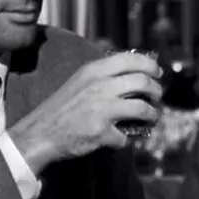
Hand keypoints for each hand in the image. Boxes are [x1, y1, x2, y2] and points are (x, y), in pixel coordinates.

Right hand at [8, 52, 162, 173]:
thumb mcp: (80, 81)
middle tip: (157, 97)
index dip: (150, 65)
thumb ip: (103, 75)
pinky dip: (127, 139)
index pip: (131, 60)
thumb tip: (133, 73)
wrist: (40, 133)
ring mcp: (102, 109)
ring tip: (151, 118)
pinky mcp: (101, 132)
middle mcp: (100, 86)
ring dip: (152, 114)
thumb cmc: (62, 107)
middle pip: (143, 82)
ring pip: (142, 109)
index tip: (157, 73)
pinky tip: (122, 138)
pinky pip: (125, 136)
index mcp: (94, 70)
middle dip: (156, 91)